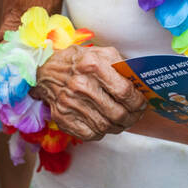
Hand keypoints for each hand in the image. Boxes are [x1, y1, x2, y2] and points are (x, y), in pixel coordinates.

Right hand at [31, 44, 147, 140]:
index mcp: (92, 65)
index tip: (142, 103)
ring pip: (106, 126)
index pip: (124, 91)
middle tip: (136, 115)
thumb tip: (140, 83)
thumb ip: (121, 65)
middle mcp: (80, 85)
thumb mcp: (101, 53)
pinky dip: (102, 133)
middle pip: (117, 112)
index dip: (138, 101)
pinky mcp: (63, 118)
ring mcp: (70, 104)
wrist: (46, 71)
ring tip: (124, 121)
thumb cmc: (78, 61)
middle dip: (133, 117)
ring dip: (120, 126)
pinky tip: (106, 124)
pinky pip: (90, 135)